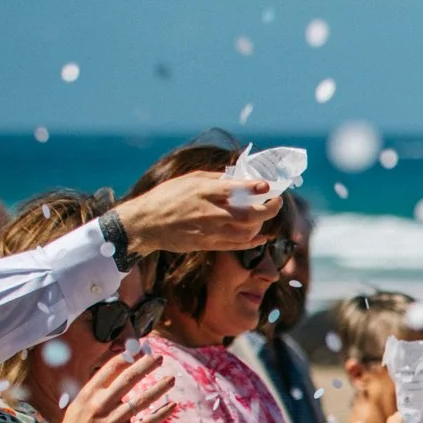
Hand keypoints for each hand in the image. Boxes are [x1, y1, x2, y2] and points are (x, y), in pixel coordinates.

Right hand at [42, 349, 177, 422]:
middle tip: (159, 358)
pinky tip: (172, 405)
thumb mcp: (77, 408)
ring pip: (141, 400)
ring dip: (159, 388)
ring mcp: (112, 422)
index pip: (109, 370)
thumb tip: (113, 379)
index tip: (140, 351)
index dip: (126, 358)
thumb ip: (94, 394)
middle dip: (146, 366)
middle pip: (128, 380)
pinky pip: (146, 422)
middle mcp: (99, 406)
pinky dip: (161, 413)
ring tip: (172, 379)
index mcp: (87, 395)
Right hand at [112, 169, 281, 253]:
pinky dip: (253, 241)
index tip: (267, 186)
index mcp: (204, 191)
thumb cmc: (166, 197)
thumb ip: (214, 178)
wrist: (145, 223)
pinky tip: (261, 236)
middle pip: (249, 214)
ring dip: (262, 224)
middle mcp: (210, 212)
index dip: (256, 188)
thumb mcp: (188, 180)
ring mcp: (210, 230)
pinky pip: (237, 245)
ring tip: (264, 215)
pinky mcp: (208, 244)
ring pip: (247, 232)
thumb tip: (237, 177)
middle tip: (276, 201)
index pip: (236, 189)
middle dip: (269, 209)